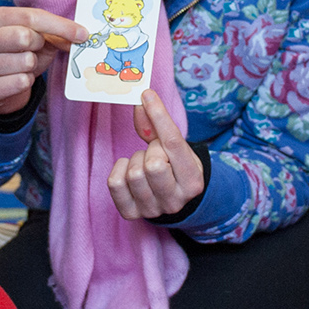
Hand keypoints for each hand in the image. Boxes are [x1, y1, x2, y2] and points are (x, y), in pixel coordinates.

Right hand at [0, 6, 86, 114]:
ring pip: (24, 62)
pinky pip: (20, 82)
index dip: (60, 26)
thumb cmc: (22, 54)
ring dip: (32, 67)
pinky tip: (17, 80)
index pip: (31, 17)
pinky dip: (26, 82)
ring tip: (23, 67)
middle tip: (34, 50)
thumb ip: (57, 32)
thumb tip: (82, 35)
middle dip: (38, 46)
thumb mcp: (38, 37)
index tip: (82, 34)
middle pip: (24, 36)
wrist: (3, 87)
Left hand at [108, 90, 204, 220]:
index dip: (159, 115)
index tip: (147, 95)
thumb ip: (158, 125)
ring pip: (133, 174)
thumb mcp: (175, 147)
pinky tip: (129, 171)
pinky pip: (114, 183)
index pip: (173, 143)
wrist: (172, 198)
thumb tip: (141, 102)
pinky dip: (119, 169)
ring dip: (136, 160)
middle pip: (153, 165)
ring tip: (144, 162)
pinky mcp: (132, 214)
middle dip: (150, 150)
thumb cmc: (174, 167)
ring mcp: (153, 210)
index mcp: (193, 181)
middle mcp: (175, 200)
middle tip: (154, 151)